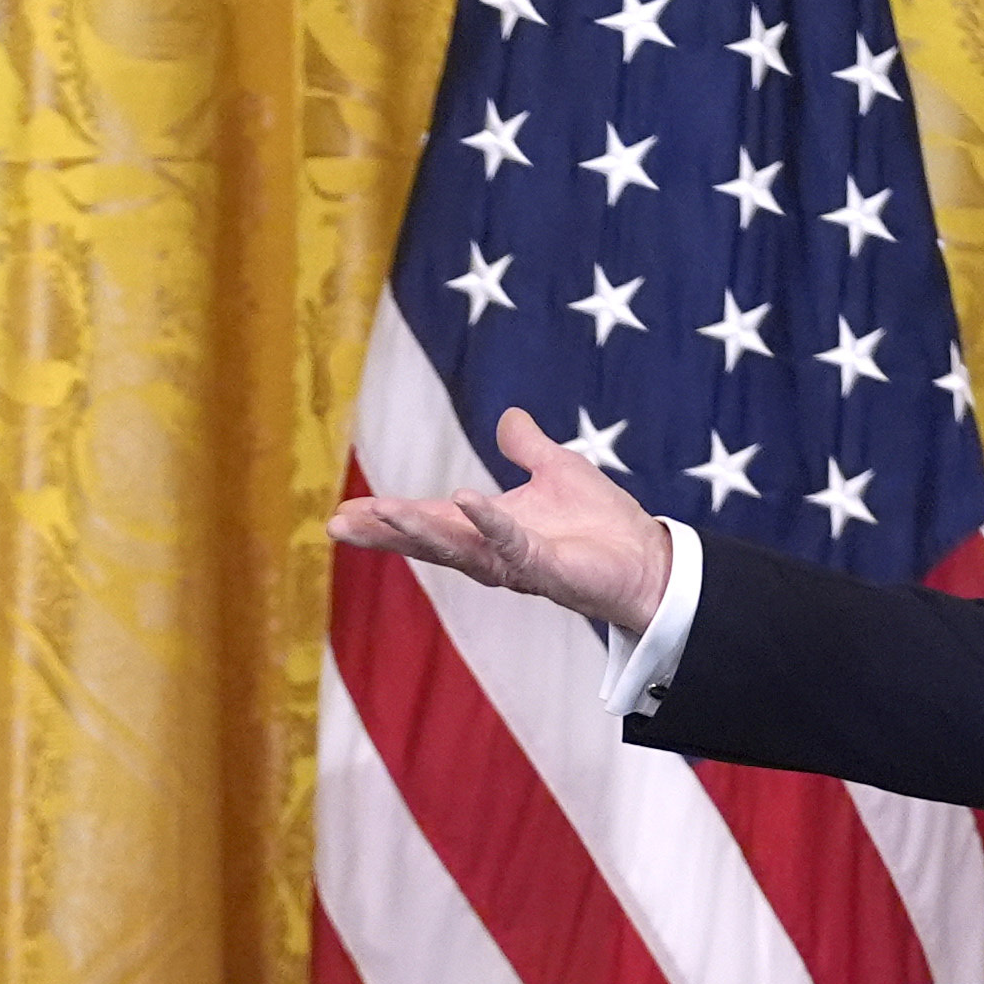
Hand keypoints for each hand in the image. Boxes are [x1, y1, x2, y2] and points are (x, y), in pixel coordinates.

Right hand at [329, 407, 676, 633]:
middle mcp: (490, 552)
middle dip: (383, 533)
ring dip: (418, 529)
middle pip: (426, 541)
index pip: (426, 522)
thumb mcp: (556, 470)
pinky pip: (511, 542)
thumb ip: (527, 447)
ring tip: (381, 511)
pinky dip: (487, 521)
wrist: (646, 557)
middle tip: (338, 525)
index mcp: (484, 530)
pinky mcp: (545, 566)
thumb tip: (509, 417)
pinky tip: (464, 499)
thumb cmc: (601, 523)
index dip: (385, 518)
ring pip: (456, 546)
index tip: (342, 515)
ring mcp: (514, 562)